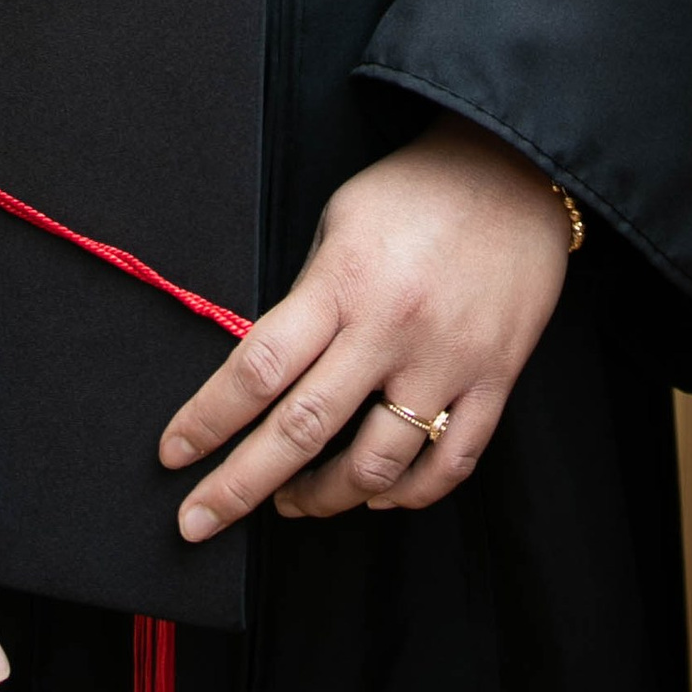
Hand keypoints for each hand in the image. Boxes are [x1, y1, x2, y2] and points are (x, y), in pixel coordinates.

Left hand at [158, 116, 570, 534]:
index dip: (208, 419)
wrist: (517, 170)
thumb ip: (308, 296)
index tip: (173, 453)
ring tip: (292, 500)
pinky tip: (377, 494)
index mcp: (342, 282)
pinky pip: (451, 462)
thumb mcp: (340, 221)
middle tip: (197, 522)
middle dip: (239, 486)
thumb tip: (268, 369)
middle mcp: (390, 329)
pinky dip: (408, 493)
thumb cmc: (416, 189)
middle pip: (302, 430)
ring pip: (375, 466)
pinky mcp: (495, 379)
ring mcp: (447, 361)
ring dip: (323, 498)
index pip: (257, 367)